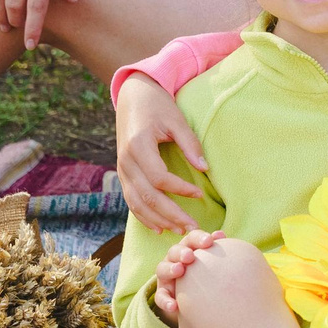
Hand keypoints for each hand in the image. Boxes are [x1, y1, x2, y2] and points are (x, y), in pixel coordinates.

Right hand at [116, 74, 207, 232]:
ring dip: (158, 220)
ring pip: (137, 203)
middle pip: (148, 195)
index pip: (159, 177)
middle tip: (192, 227)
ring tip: (179, 231)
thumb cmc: (157, 105)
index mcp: (138, 146)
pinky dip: (144, 217)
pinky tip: (159, 228)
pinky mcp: (123, 174)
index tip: (199, 194)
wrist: (132, 96)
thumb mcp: (176, 119)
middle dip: (170, 214)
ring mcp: (122, 169)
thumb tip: (205, 168)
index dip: (180, 189)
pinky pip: (131, 201)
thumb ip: (190, 144)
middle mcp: (126, 161)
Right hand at [153, 228, 224, 325]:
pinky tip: (174, 306)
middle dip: (181, 252)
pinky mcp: (163, 293)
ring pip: (162, 269)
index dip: (199, 238)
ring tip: (179, 270)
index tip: (209, 241)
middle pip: (174, 251)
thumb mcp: (210, 261)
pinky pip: (160, 297)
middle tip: (190, 255)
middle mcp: (174, 259)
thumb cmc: (205, 273)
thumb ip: (215, 249)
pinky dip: (166, 301)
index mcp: (187, 248)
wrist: (192, 296)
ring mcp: (166, 276)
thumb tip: (221, 235)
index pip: (191, 239)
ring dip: (170, 269)